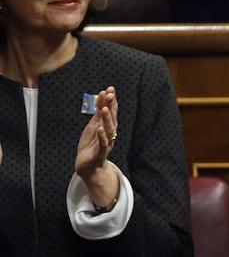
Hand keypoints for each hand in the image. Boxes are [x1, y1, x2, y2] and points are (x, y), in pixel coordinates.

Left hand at [74, 87, 121, 209]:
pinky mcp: (100, 154)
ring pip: (109, 130)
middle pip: (112, 119)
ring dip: (107, 119)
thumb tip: (102, 98)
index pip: (111, 112)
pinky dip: (102, 137)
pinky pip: (103, 145)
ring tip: (104, 109)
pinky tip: (100, 129)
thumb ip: (98, 115)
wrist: (88, 166)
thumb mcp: (93, 127)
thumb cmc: (91, 146)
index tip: (110, 89)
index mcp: (107, 128)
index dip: (111, 101)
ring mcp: (106, 144)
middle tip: (110, 94)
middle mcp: (109, 134)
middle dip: (111, 107)